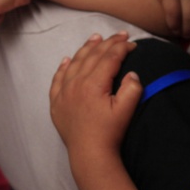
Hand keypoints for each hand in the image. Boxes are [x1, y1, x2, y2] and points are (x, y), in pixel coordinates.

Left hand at [49, 33, 139, 155]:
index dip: (122, 48)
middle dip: (108, 43)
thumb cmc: (109, 133)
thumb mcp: (126, 111)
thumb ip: (131, 89)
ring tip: (96, 38)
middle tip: (120, 35)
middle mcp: (76, 84)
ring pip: (75, 63)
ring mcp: (64, 92)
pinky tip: (68, 59)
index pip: (109, 58)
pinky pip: (58, 79)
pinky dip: (63, 67)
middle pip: (93, 56)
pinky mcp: (56, 103)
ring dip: (86, 49)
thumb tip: (132, 74)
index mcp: (94, 84)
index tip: (132, 44)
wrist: (89, 154)